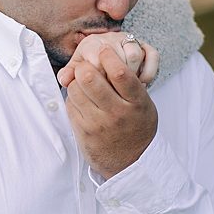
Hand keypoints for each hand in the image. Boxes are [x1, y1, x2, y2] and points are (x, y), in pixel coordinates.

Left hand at [57, 34, 157, 178]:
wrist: (131, 162)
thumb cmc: (137, 126)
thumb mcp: (144, 105)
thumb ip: (129, 85)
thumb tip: (106, 58)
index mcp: (137, 103)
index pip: (121, 73)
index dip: (108, 57)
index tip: (104, 50)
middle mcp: (117, 112)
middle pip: (90, 78)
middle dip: (85, 67)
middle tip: (88, 66)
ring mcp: (98, 123)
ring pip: (75, 89)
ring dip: (76, 82)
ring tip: (85, 84)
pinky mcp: (82, 130)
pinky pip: (70, 104)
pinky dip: (73, 98)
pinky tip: (82, 100)